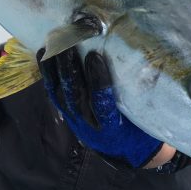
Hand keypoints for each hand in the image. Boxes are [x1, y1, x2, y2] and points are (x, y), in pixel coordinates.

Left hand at [38, 47, 162, 167]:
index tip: (96, 57)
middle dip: (71, 66)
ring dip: (58, 66)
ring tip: (56, 41)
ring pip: (62, 92)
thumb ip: (140, 93)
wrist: (123, 148)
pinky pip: (52, 91)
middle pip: (76, 94)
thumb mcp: (144, 114)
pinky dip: (47, 72)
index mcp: (113, 128)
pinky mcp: (65, 111)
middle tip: (70, 40)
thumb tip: (146, 56)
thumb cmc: (140, 124)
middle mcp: (89, 125)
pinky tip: (43, 52)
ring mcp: (74, 118)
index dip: (97, 80)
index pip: (102, 104)